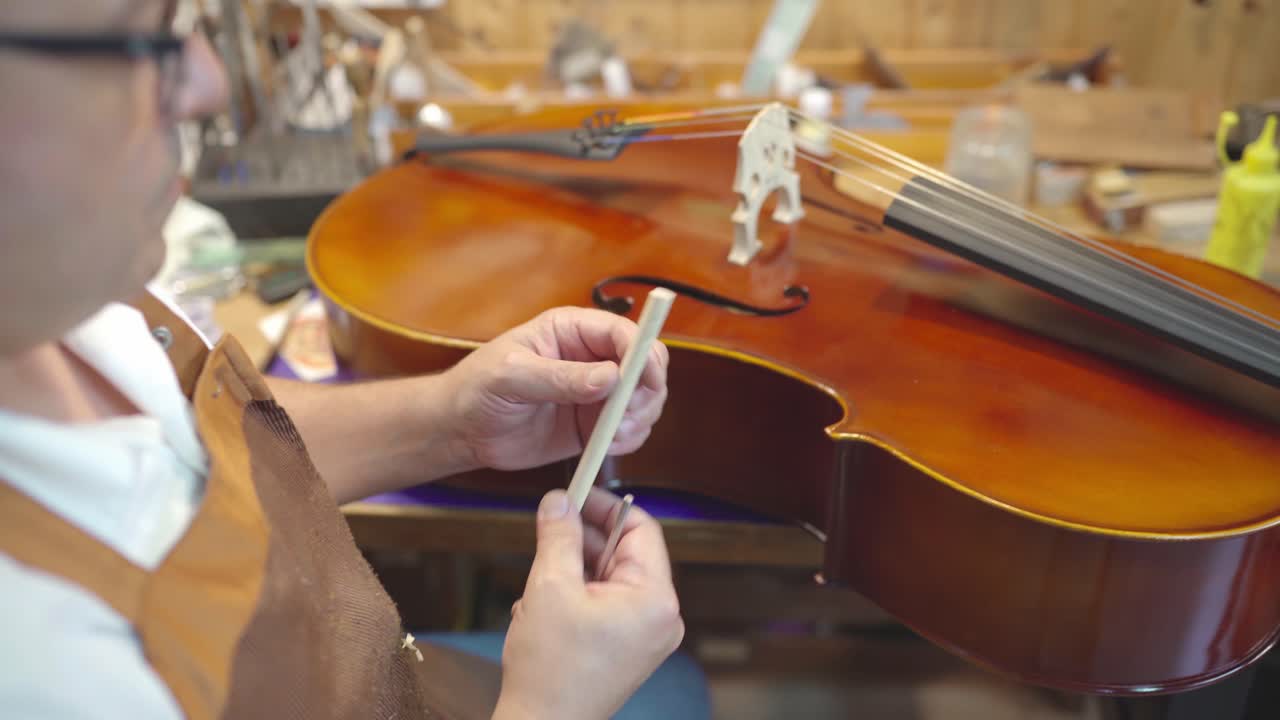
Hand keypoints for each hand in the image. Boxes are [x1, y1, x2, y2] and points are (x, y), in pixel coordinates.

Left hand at [443, 306, 668, 472]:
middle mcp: (592, 356)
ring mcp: (597, 392)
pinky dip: (630, 438)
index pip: (623, 332)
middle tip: (625, 416)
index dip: (642, 352)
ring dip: (640, 417)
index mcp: (572, 330)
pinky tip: (607, 445)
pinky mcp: (595, 423)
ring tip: (611, 434)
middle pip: (646, 364)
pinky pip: (631, 428)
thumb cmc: (477, 389)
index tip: (646, 379)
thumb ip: (559, 376)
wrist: (462, 431)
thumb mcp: (511, 375)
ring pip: (645, 398)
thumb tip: (608, 378)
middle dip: (646, 390)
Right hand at [494, 488, 684, 719]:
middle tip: (547, 532)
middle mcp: (660, 617)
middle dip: (582, 542)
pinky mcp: (626, 650)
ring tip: (540, 589)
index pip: (641, 529)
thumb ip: (559, 535)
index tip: (572, 495)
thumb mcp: (550, 586)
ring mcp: (644, 636)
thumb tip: (559, 499)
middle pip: (624, 554)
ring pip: (609, 579)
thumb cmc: (550, 667)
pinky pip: (604, 604)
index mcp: (655, 599)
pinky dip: (574, 597)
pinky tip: (543, 611)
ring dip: (572, 572)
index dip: (605, 507)